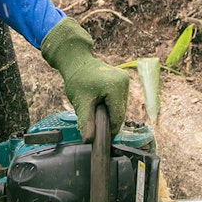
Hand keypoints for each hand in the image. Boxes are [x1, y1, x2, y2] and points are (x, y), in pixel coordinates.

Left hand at [41, 17, 128, 141]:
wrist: (77, 61)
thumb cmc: (77, 79)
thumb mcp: (80, 102)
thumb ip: (86, 122)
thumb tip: (88, 141)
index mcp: (117, 87)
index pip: (118, 117)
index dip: (109, 130)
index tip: (101, 138)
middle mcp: (125, 82)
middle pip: (120, 112)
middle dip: (108, 121)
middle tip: (95, 126)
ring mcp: (125, 80)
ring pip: (120, 107)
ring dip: (109, 113)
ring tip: (95, 113)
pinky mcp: (123, 80)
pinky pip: (119, 99)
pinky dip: (110, 105)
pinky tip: (100, 106)